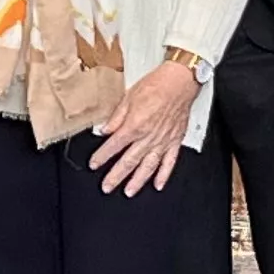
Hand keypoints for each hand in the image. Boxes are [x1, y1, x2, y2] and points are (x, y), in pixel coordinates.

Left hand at [90, 61, 200, 197]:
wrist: (179, 82)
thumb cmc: (156, 86)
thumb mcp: (128, 97)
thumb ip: (116, 117)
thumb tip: (104, 130)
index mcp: (134, 125)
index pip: (114, 146)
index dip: (102, 156)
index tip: (94, 164)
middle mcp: (148, 137)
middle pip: (129, 161)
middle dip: (116, 176)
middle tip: (107, 187)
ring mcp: (163, 141)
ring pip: (148, 166)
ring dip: (137, 181)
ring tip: (128, 191)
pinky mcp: (175, 141)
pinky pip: (170, 162)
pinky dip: (164, 175)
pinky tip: (158, 184)